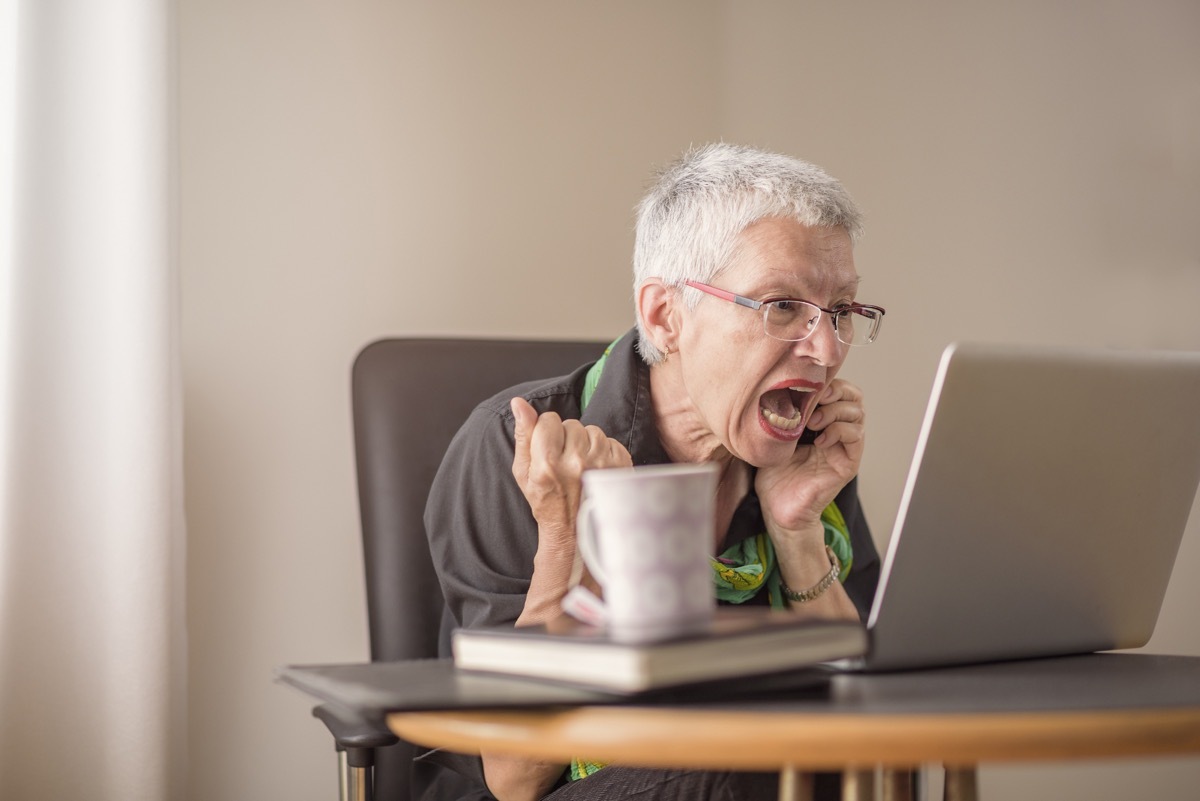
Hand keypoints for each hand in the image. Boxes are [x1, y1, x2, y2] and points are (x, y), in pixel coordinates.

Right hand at [509, 397, 632, 552]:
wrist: (575, 532)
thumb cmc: (546, 501)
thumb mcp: (523, 472)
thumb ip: (523, 435)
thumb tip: (519, 403)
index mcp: (548, 464)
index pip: (549, 420)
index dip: (547, 432)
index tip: (548, 451)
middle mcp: (576, 462)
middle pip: (572, 424)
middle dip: (567, 438)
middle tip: (565, 463)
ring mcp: (601, 464)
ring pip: (592, 431)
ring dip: (586, 444)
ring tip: (581, 467)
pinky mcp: (620, 465)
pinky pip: (610, 441)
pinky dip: (603, 452)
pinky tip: (596, 469)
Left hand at [755, 379, 864, 543]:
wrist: (777, 507)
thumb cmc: (773, 473)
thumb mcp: (775, 434)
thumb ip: (783, 410)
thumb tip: (781, 384)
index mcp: (821, 420)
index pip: (839, 390)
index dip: (828, 383)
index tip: (806, 386)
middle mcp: (837, 430)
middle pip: (854, 397)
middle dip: (836, 391)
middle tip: (814, 400)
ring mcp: (844, 446)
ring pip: (857, 413)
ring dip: (835, 411)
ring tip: (812, 423)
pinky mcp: (848, 462)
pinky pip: (856, 436)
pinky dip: (839, 431)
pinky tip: (820, 440)